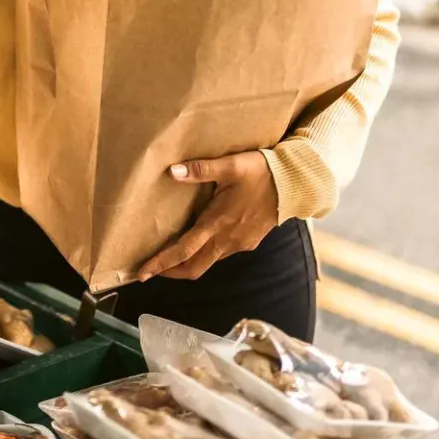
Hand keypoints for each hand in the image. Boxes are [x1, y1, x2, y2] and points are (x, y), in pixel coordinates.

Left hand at [134, 151, 279, 281]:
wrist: (296, 185)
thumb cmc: (262, 172)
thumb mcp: (231, 165)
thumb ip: (201, 169)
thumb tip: (174, 171)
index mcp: (218, 223)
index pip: (184, 251)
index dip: (162, 264)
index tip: (142, 273)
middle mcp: (227, 239)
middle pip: (194, 267)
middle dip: (171, 272)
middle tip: (150, 270)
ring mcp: (239, 243)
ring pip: (208, 262)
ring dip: (188, 263)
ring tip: (171, 256)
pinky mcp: (249, 242)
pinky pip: (222, 254)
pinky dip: (205, 254)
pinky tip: (201, 242)